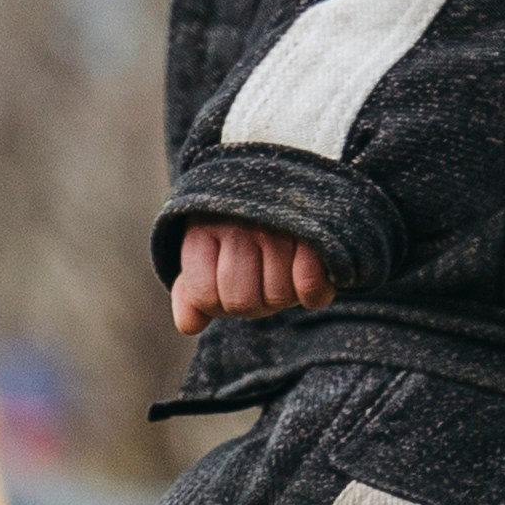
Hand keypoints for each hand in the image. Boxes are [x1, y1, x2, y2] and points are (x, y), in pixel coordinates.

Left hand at [171, 221, 336, 335]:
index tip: (229, 283)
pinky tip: (307, 272)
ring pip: (277, 296)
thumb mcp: (207, 252)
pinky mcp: (315, 229)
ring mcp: (276, 226)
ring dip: (285, 295)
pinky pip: (309, 286)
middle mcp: (237, 225)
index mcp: (201, 229)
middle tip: (263, 279)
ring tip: (285, 269)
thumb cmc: (239, 228)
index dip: (219, 304)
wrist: (283, 179)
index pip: (205, 298)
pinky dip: (312, 292)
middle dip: (254, 302)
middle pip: (242, 302)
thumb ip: (193, 291)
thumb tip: (188, 326)